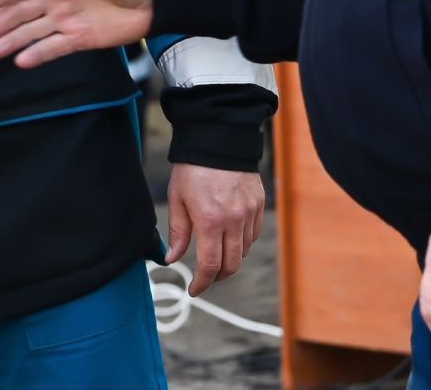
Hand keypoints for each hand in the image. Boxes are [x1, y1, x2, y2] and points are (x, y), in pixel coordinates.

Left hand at [166, 164, 264, 295]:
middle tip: (205, 278)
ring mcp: (249, 213)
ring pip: (243, 251)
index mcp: (210, 222)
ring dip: (229, 259)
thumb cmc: (192, 169)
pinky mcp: (258, 205)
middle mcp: (234, 221)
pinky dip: (242, 242)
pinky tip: (229, 238)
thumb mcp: (177, 199)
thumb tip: (172, 258)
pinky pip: (253, 234)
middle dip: (216, 277)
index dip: (202, 283)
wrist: (218, 139)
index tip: (194, 290)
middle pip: (231, 265)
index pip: (210, 266)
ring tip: (215, 255)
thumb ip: (177, 232)